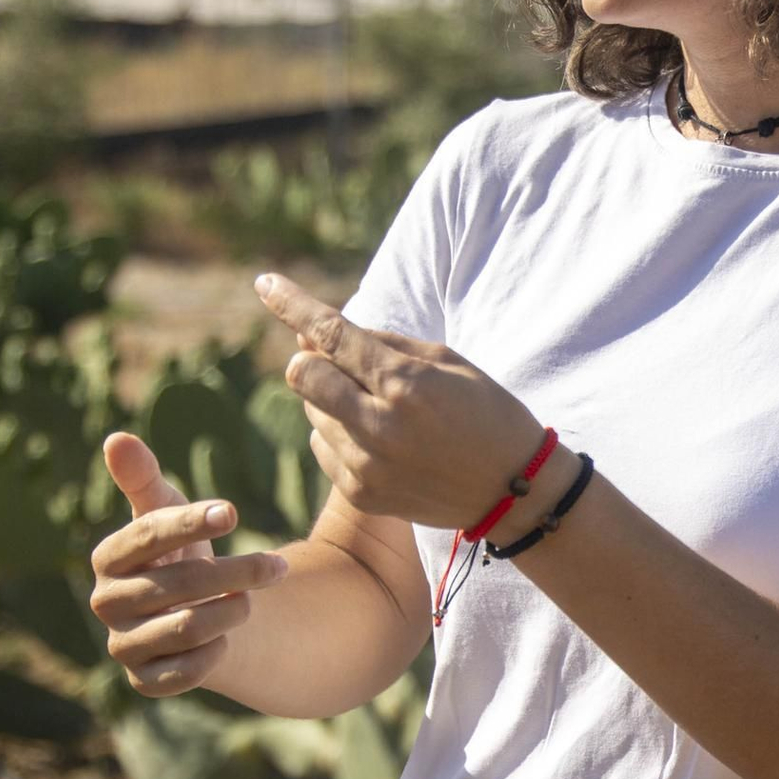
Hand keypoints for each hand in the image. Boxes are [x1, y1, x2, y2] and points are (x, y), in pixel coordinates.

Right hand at [89, 431, 289, 696]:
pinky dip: (217, 652)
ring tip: (250, 599)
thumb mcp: (167, 510)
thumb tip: (116, 438)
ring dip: (231, 611)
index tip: (232, 512)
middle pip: (177, 585)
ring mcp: (122, 646)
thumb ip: (144, 478)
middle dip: (235, 572)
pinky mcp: (145, 682)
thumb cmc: (180, 550)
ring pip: (186, 629)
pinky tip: (229, 636)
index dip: (189, 523)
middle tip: (277, 565)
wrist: (195, 608)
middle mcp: (106, 603)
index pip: (147, 535)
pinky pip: (186, 673)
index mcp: (108, 557)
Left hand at [253, 271, 544, 529]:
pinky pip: (322, 447)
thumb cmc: (487, 412)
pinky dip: (339, 433)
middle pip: (303, 376)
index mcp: (406, 385)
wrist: (514, 491)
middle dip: (314, 359)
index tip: (265, 283)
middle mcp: (379, 427)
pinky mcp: (360, 495)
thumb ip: (381, 342)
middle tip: (344, 360)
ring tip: (381, 409)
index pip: (331, 335)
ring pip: (311, 412)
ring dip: (331, 398)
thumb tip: (315, 334)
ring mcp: (366, 466)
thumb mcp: (448, 361)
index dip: (292, 305)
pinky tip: (380, 439)